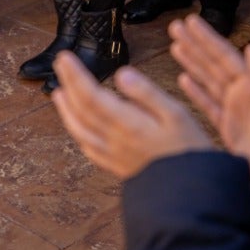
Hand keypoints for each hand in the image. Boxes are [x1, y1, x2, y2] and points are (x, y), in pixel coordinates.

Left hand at [50, 55, 211, 180]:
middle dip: (68, 84)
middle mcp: (114, 140)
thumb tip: (121, 73)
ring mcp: (113, 155)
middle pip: (81, 110)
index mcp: (128, 124)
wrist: (191, 193)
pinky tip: (77, 128)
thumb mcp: (176, 114)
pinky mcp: (117, 166)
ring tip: (59, 92)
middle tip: (60, 63)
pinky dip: (77, 133)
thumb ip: (147, 93)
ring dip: (66, 109)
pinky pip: (89, 148)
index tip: (66, 57)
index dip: (75, 75)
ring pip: (79, 130)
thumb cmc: (188, 150)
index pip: (91, 95)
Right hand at [169, 16, 249, 180]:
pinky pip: (208, 104)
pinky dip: (196, 91)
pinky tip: (183, 80)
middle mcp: (242, 92)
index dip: (207, 38)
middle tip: (175, 27)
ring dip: (191, 62)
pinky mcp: (228, 127)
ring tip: (175, 46)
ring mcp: (234, 109)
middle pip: (212, 62)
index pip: (224, 54)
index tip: (191, 21)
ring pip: (208, 79)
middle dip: (194, 44)